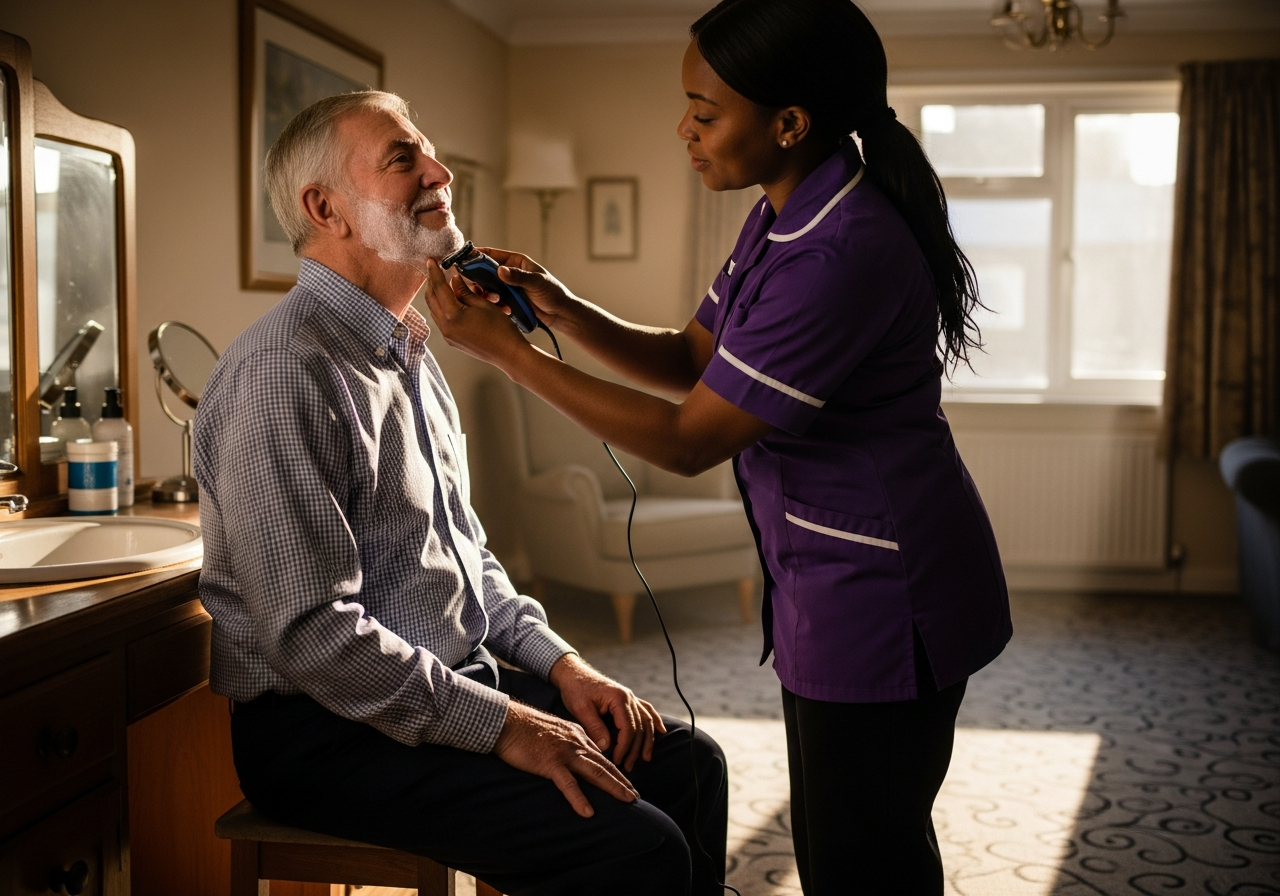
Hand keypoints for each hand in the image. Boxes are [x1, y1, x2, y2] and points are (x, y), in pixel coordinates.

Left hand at [422, 258, 531, 369]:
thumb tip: (454, 280)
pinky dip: (443, 308)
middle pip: (431, 300)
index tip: (430, 261)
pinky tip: (451, 301)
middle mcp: (446, 327)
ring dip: (436, 296)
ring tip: (443, 284)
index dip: (434, 272)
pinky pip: (441, 321)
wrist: (509, 354)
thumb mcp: (483, 304)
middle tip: (435, 271)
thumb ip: (465, 291)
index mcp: (453, 315)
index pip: (439, 288)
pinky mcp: (452, 341)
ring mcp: (448, 336)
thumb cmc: (501, 328)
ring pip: (434, 311)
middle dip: (431, 284)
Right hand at [476, 247, 577, 329]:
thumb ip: (518, 277)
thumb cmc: (554, 293)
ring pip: (488, 287)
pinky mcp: (508, 301)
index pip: (493, 254)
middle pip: (486, 271)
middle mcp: (509, 272)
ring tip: (494, 300)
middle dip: (479, 279)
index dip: (477, 255)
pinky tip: (502, 309)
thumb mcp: (537, 283)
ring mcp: (508, 287)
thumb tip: (500, 270)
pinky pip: (494, 300)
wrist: (561, 314)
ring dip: (487, 294)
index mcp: (516, 261)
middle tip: (476, 287)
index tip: (465, 260)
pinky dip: (494, 304)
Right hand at [492, 699, 638, 817]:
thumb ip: (567, 742)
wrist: (507, 721)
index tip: (627, 783)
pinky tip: (588, 812)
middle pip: (605, 764)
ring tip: (628, 801)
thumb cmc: (525, 727)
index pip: (601, 755)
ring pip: (595, 771)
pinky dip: (579, 799)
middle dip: (622, 781)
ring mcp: (564, 753)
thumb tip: (576, 755)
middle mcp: (576, 743)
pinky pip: (568, 784)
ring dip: (614, 787)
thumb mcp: (553, 731)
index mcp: (577, 735)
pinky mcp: (550, 763)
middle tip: (636, 797)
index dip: (616, 771)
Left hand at [549, 653, 666, 772]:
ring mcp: (631, 698)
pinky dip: (654, 721)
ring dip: (647, 741)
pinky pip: (646, 710)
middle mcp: (629, 697)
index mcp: (618, 698)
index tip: (617, 760)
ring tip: (645, 758)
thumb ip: (594, 727)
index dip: (624, 747)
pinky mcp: (628, 700)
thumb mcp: (581, 709)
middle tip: (627, 767)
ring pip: (646, 721)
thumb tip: (606, 747)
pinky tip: (661, 731)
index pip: (628, 728)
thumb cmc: (576, 689)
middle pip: (639, 727)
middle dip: (635, 749)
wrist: (574, 673)